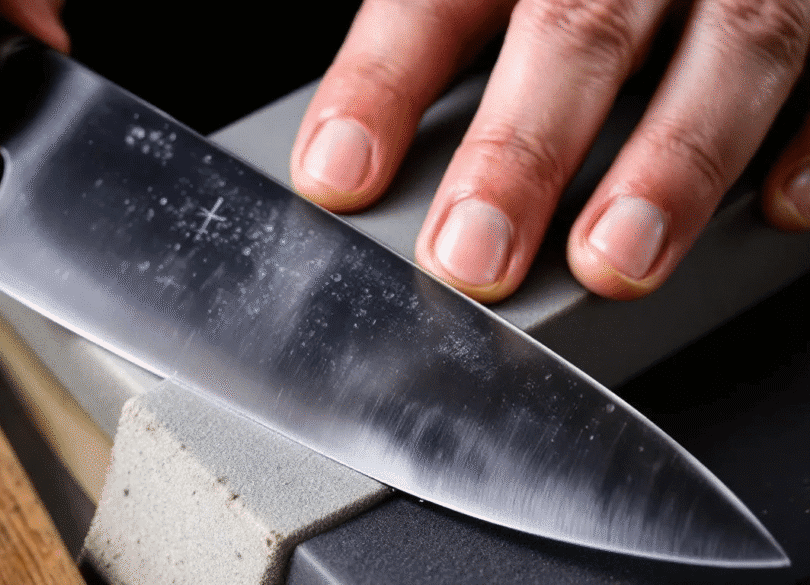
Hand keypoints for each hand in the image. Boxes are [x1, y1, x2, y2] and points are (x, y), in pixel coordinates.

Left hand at [290, 0, 809, 301]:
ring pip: (730, 45)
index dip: (384, 83)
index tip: (337, 176)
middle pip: (575, 26)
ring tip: (614, 259)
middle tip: (472, 257)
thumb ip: (455, 35)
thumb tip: (361, 150)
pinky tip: (779, 208)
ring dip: (672, 160)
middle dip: (523, 147)